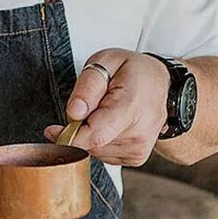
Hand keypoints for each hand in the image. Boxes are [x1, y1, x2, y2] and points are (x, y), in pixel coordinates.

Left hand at [43, 49, 170, 166]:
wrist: (164, 86)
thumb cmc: (135, 71)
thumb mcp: (107, 61)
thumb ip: (88, 85)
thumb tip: (74, 112)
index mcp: (131, 107)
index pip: (93, 135)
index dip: (67, 136)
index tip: (53, 130)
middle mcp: (139, 133)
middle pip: (91, 144)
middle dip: (78, 129)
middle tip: (86, 107)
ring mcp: (139, 149)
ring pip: (95, 151)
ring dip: (89, 134)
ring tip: (103, 112)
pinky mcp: (136, 157)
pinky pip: (104, 155)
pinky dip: (100, 141)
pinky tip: (110, 124)